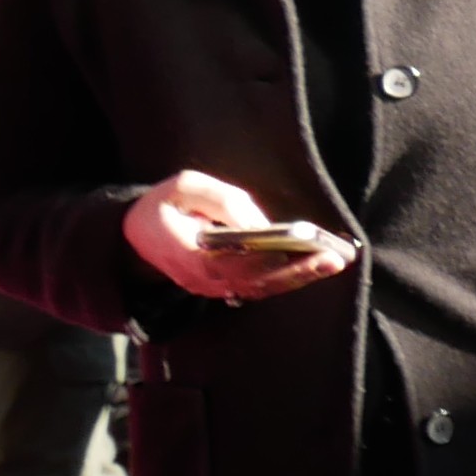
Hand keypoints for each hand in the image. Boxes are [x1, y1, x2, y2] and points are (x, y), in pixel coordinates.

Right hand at [125, 170, 354, 304]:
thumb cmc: (167, 204)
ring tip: (335, 261)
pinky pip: (260, 287)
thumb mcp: (186, 186)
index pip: (220, 264)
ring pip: (259, 288)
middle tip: (331, 258)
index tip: (284, 253)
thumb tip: (259, 222)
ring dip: (299, 277)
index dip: (253, 261)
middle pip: (250, 280)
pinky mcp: (226, 287)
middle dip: (293, 270)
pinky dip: (290, 279)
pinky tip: (319, 265)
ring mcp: (212, 288)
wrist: (140, 233)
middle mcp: (199, 278)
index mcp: (181, 252)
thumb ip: (221, 199)